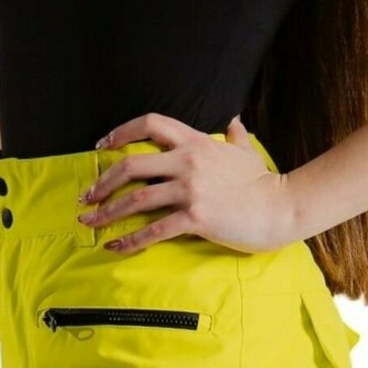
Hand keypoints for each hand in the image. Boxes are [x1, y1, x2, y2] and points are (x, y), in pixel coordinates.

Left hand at [76, 113, 298, 256]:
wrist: (280, 207)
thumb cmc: (262, 182)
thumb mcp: (246, 152)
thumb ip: (234, 136)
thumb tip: (234, 121)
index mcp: (195, 142)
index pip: (150, 124)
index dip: (121, 132)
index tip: (102, 146)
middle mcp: (188, 161)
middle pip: (132, 165)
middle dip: (103, 181)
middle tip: (87, 196)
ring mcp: (191, 190)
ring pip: (137, 199)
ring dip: (108, 212)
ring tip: (91, 223)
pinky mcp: (195, 218)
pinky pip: (154, 229)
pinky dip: (130, 239)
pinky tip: (115, 246)